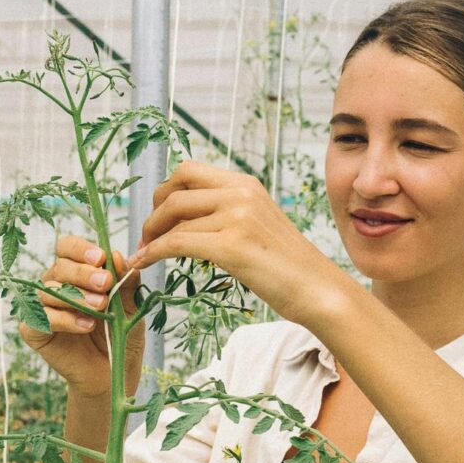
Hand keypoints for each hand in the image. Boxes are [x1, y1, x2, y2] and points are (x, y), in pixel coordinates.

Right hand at [24, 234, 144, 397]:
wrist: (114, 373)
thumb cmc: (121, 336)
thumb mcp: (131, 308)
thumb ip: (125, 284)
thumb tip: (118, 256)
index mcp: (76, 273)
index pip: (68, 248)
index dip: (81, 249)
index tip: (101, 258)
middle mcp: (56, 286)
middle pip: (59, 267)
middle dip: (83, 273)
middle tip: (105, 283)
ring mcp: (42, 308)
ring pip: (49, 291)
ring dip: (77, 297)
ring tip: (101, 307)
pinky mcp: (34, 331)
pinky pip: (41, 318)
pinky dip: (64, 319)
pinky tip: (86, 326)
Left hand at [126, 161, 350, 325]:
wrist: (319, 290)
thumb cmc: (288, 267)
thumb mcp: (257, 224)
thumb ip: (227, 213)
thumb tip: (186, 217)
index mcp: (246, 184)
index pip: (188, 171)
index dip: (164, 192)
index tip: (156, 217)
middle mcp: (241, 193)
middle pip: (175, 190)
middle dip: (152, 213)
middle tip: (145, 237)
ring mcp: (238, 217)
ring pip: (174, 220)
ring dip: (150, 238)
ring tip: (144, 255)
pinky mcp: (232, 246)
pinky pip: (177, 243)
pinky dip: (154, 253)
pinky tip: (145, 264)